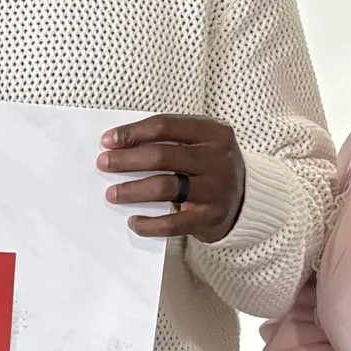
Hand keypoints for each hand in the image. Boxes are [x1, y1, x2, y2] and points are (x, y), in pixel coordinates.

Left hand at [99, 113, 246, 241]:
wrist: (247, 200)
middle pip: (162, 156)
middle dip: (126, 160)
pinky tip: (133, 222)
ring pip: (165, 187)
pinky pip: (174, 223)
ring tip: (112, 194)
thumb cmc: (210, 167)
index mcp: (213, 132)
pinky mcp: (210, 217)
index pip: (165, 126)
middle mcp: (217, 159)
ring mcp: (216, 189)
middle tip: (103, 164)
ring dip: (132, 190)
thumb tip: (119, 146)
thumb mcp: (200, 144)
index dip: (132, 133)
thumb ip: (170, 141)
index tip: (107, 141)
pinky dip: (150, 224)